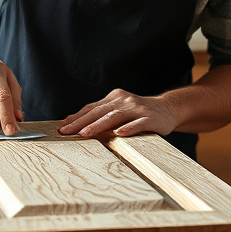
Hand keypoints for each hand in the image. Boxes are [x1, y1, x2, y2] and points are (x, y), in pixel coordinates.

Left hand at [59, 89, 180, 138]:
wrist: (169, 108)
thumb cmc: (139, 113)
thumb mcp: (119, 110)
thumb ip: (100, 114)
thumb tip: (73, 121)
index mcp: (115, 98)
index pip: (92, 108)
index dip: (76, 117)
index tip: (62, 127)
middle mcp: (124, 100)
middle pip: (99, 111)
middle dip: (81, 122)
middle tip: (66, 132)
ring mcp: (137, 109)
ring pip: (115, 116)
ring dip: (98, 125)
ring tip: (85, 133)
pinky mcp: (150, 118)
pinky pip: (138, 124)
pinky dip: (129, 128)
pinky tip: (119, 133)